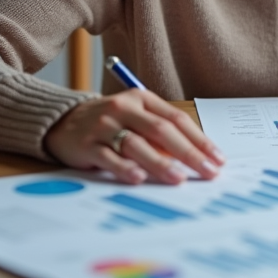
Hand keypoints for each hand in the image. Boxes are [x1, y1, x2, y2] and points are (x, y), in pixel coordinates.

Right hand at [44, 89, 225, 184]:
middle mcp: (124, 109)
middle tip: (207, 171)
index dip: (199, 139)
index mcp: (141, 99)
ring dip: (160, 162)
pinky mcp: (87, 144)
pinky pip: (109, 156)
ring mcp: (104, 125)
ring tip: (178, 178)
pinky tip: (139, 178)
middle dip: (189, 153)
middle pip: (162, 130)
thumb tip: (193, 156)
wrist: (61, 120)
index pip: (177, 118)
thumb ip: (160, 132)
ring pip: (137, 143)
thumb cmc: (108, 122)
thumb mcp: (135, 117)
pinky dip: (125, 168)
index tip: (217, 158)